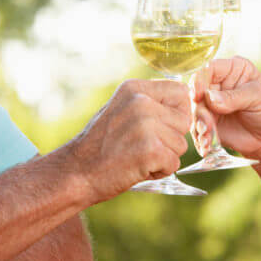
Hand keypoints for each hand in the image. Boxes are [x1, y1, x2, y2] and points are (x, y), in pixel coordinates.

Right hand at [65, 79, 191, 199]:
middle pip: (184, 121)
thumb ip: (149, 104)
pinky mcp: (150, 150)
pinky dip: (160, 171)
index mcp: (135, 88)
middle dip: (170, 139)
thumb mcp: (121, 110)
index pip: (181, 92)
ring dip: (164, 157)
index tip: (160, 127)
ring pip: (181, 145)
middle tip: (141, 146)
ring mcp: (145, 125)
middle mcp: (141, 101)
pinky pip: (174, 163)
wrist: (75, 172)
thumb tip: (185, 103)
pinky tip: (137, 168)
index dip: (177, 113)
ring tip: (136, 157)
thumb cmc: (99, 146)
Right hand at [192, 56, 260, 162]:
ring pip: (195, 110)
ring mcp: (211, 103)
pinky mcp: (208, 121)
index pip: (209, 68)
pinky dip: (200, 137)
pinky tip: (207, 146)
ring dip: (199, 126)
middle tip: (207, 126)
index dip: (200, 80)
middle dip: (199, 110)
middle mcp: (217, 83)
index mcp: (232, 69)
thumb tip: (209, 97)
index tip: (197, 96)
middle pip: (197, 90)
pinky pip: (197, 127)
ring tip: (208, 139)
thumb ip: (233, 97)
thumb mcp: (257, 97)